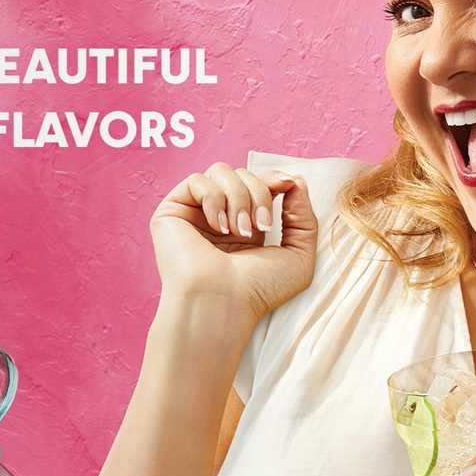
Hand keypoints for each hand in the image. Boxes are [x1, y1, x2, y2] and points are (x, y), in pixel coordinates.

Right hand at [149, 162, 317, 322]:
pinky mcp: (172, 213)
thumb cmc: (259, 290)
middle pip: (244, 173)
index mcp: (245, 225)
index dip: (275, 178)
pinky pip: (197, 180)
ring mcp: (194, 214)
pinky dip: (214, 199)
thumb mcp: (299, 254)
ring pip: (221, 171)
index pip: (260, 182)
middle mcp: (219, 217)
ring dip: (239, 197)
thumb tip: (294, 180)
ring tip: (239, 231)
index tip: (288, 185)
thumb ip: (304, 216)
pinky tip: (218, 227)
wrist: (223, 303)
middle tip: (260, 227)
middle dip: (260, 194)